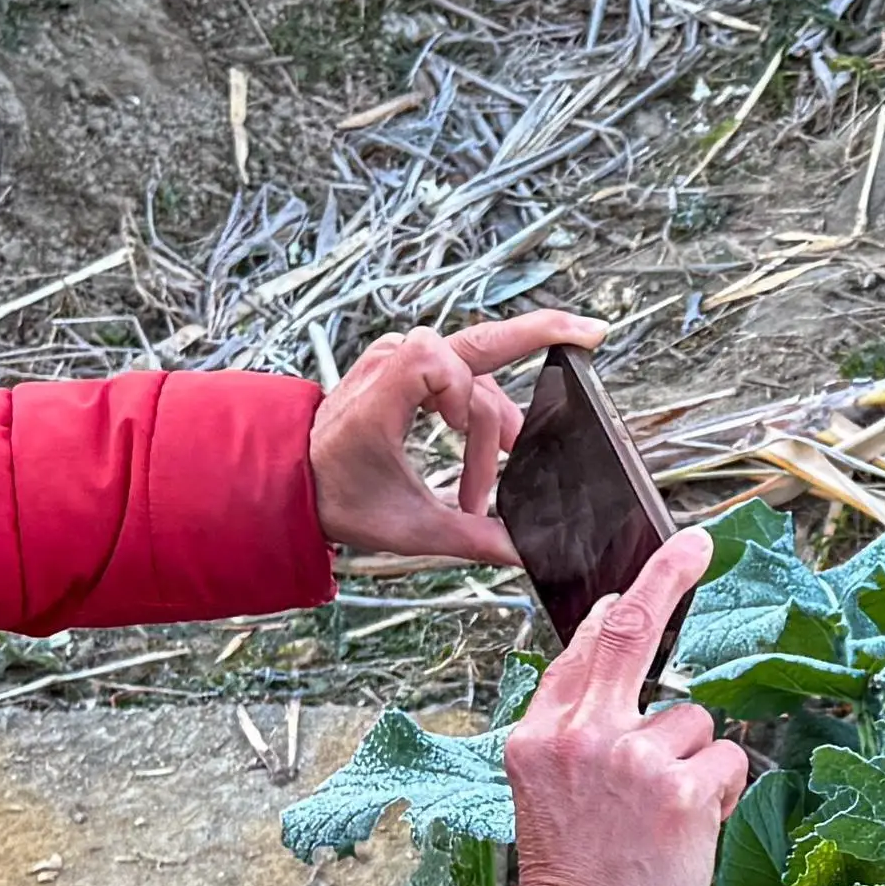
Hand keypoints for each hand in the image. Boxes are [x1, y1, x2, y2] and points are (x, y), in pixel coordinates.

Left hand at [310, 310, 608, 564]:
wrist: (294, 479)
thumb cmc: (337, 496)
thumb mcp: (405, 526)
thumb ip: (471, 540)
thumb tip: (523, 552)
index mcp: (380, 396)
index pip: (438, 362)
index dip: (465, 399)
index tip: (472, 437)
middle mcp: (391, 364)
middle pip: (478, 340)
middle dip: (540, 334)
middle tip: (590, 333)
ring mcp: (399, 359)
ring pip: (474, 373)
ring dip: (492, 422)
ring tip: (492, 475)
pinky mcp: (406, 366)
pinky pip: (460, 370)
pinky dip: (482, 404)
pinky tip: (500, 437)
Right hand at [504, 529, 749, 885]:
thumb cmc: (574, 875)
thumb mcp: (547, 790)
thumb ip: (579, 730)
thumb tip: (626, 673)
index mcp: (542, 735)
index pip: (585, 645)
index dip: (626, 598)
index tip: (659, 561)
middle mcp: (583, 735)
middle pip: (633, 632)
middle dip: (668, 576)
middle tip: (699, 543)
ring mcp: (633, 759)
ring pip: (696, 723)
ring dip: (695, 765)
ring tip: (663, 820)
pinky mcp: (680, 791)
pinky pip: (726, 764)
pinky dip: (718, 797)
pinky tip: (686, 833)